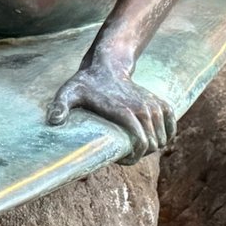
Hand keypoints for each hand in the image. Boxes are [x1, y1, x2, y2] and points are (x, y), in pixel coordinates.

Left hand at [47, 60, 174, 162]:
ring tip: (136, 148)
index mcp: (124, 111)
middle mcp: (142, 108)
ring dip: (153, 146)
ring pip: (163, 136)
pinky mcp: (158, 101)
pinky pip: (172, 122)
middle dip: (141, 154)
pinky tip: (158, 139)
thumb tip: (53, 121)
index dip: (133, 158)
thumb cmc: (86, 82)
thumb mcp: (69, 92)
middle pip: (153, 143)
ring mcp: (152, 104)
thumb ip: (60, 105)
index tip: (120, 159)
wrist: (107, 65)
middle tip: (126, 155)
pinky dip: (168, 133)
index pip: (141, 142)